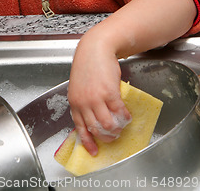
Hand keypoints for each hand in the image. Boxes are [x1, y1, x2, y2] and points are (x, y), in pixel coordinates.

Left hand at [68, 31, 130, 154]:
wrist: (95, 49)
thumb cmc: (88, 65)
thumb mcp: (79, 85)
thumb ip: (83, 101)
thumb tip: (91, 117)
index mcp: (74, 102)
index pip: (80, 127)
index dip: (88, 142)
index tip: (94, 151)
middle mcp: (83, 102)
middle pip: (95, 129)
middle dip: (106, 137)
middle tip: (114, 136)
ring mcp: (96, 98)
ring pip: (107, 125)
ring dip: (117, 129)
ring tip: (121, 125)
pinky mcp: (109, 93)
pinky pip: (118, 112)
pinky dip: (125, 117)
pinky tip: (127, 115)